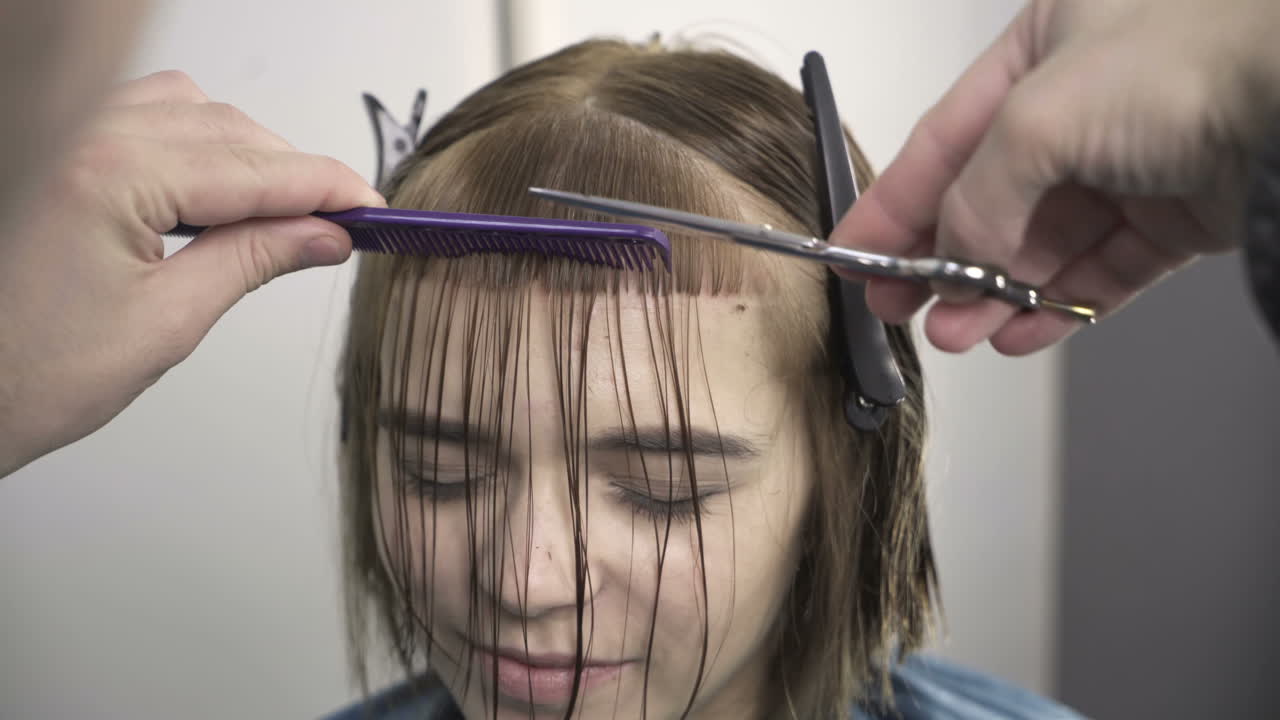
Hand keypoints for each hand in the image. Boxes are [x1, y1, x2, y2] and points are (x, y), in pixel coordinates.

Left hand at [0, 71, 384, 477]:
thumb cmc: (32, 372)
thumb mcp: (168, 322)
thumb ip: (253, 260)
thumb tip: (323, 234)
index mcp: (113, 173)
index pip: (256, 167)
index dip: (328, 187)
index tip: (373, 209)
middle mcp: (88, 136)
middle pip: (233, 130)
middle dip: (295, 175)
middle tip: (340, 226)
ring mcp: (71, 137)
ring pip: (196, 113)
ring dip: (249, 156)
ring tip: (280, 216)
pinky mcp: (64, 152)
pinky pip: (151, 118)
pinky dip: (200, 146)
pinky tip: (217, 194)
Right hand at [831, 0, 1279, 353]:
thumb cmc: (1194, 59)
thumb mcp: (1040, 118)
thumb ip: (977, 193)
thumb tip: (950, 256)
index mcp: (1040, 49)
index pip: (945, 139)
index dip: (894, 202)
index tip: (856, 255)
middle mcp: (1084, 103)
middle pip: (991, 198)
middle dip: (944, 260)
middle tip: (902, 307)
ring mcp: (1133, 160)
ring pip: (1044, 243)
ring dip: (995, 294)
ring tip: (959, 334)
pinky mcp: (1178, 212)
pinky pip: (1102, 270)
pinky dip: (1060, 304)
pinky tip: (1022, 331)